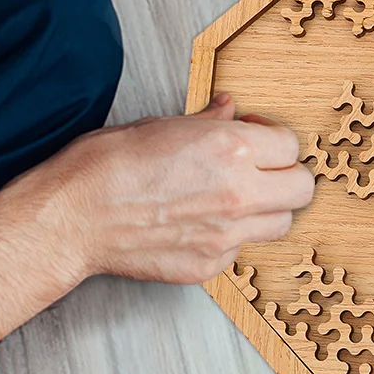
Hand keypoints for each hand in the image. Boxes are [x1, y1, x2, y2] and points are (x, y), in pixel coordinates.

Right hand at [35, 94, 314, 284]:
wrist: (71, 217)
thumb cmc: (106, 166)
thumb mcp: (163, 124)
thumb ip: (209, 121)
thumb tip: (230, 109)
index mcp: (232, 149)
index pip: (291, 146)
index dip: (275, 140)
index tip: (258, 139)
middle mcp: (238, 192)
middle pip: (302, 188)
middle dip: (286, 176)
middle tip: (263, 171)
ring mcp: (226, 234)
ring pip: (281, 223)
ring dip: (267, 210)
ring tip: (236, 200)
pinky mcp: (208, 264)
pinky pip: (240, 250)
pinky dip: (230, 238)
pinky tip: (203, 225)